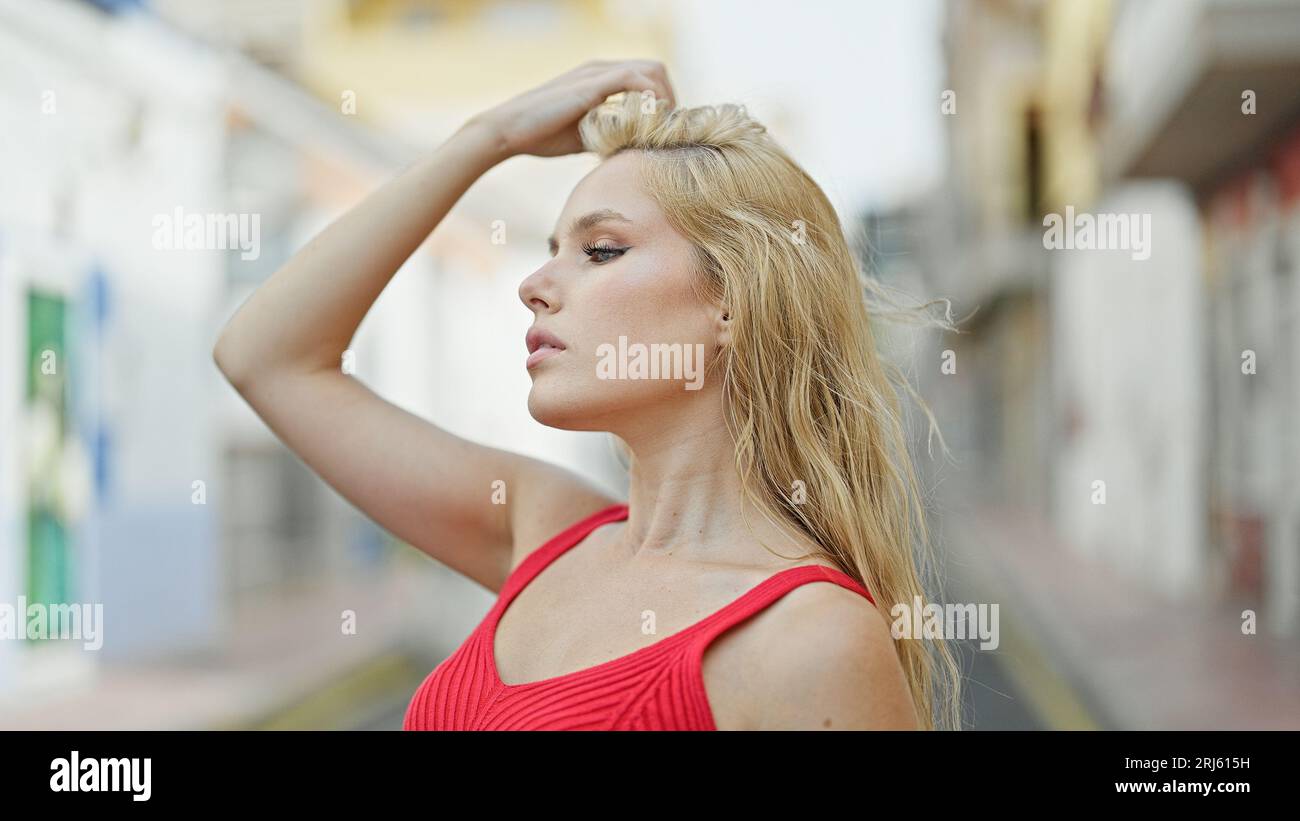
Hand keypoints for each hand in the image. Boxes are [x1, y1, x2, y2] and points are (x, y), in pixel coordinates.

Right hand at [469, 60, 675, 158]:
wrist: (510, 131)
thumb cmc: (542, 135)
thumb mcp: (586, 135)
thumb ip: (610, 135)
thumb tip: (631, 150)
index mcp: (601, 77)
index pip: (647, 77)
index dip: (663, 100)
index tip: (665, 128)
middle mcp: (602, 69)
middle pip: (655, 69)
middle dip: (670, 98)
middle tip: (670, 130)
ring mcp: (597, 73)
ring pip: (650, 71)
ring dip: (664, 99)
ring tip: (661, 129)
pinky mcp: (591, 83)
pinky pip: (633, 80)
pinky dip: (648, 99)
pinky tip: (646, 124)